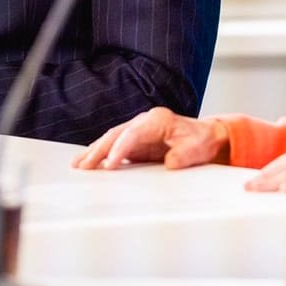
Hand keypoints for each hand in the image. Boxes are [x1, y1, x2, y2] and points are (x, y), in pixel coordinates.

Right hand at [71, 106, 229, 169]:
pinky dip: (101, 154)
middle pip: (116, 134)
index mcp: (157, 120)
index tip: (110, 164)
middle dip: (99, 150)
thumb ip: (182, 156)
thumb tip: (169, 164)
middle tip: (84, 165)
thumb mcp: (196, 149)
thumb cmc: (201, 140)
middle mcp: (143, 122)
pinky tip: (89, 162)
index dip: (119, 149)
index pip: (132, 134)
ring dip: (95, 151)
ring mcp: (138, 131)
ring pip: (111, 139)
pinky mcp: (136, 142)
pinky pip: (115, 146)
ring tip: (79, 164)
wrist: (206, 136)